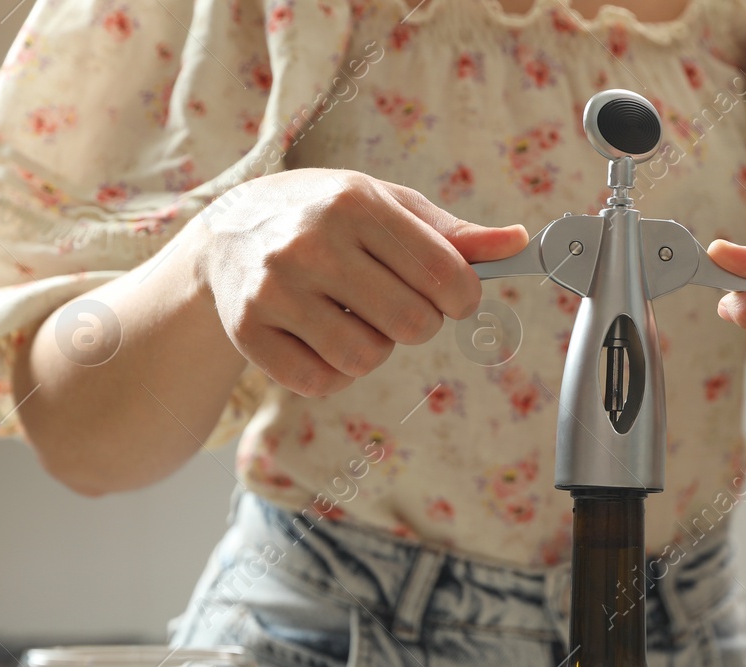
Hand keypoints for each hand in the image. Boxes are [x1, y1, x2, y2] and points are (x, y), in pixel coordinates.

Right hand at [194, 169, 526, 396]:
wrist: (228, 229)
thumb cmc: (327, 216)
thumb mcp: (388, 206)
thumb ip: (454, 235)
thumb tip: (518, 243)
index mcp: (357, 204)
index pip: (448, 279)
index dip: (461, 298)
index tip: (448, 294)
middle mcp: (313, 242)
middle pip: (413, 325)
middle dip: (415, 323)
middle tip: (387, 302)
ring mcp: (275, 288)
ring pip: (366, 359)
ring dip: (372, 349)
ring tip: (349, 315)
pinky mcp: (249, 330)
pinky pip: (320, 383)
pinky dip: (331, 372)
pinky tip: (316, 337)